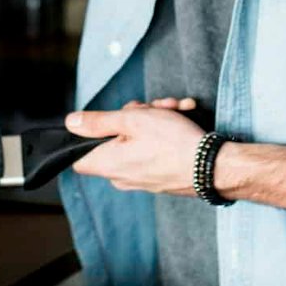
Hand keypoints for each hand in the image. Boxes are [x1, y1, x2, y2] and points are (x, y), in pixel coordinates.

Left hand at [64, 99, 205, 195]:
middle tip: (151, 107)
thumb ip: (98, 121)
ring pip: (138, 140)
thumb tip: (71, 122)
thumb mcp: (132, 121)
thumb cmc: (174, 143)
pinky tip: (183, 116)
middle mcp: (121, 176)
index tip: (104, 120)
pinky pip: (154, 150)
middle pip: (113, 139)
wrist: (214, 166)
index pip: (77, 156)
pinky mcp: (160, 177)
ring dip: (154, 120)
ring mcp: (141, 178)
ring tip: (174, 108)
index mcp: (108, 164)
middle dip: (133, 117)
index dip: (87, 134)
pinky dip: (166, 132)